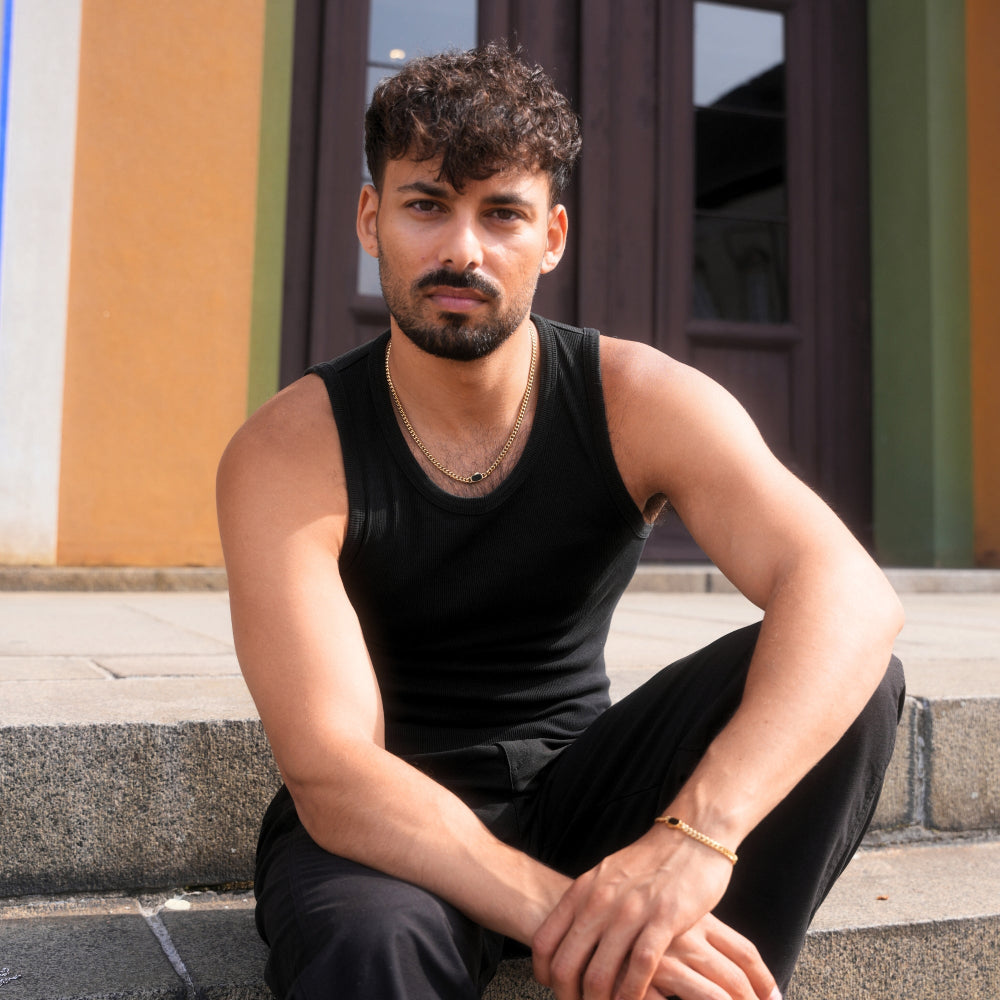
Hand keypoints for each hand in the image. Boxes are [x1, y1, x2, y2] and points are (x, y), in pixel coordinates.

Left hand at [531, 825, 774, 999]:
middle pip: (567, 965)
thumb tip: (569, 940)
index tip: (555, 988)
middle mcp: (600, 901)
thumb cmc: (648, 863)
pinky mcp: (664, 917)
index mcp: (582, 891)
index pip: (544, 941)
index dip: (545, 975)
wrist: (690, 836)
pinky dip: (634, 993)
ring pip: (600, 973)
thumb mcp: (606, 879)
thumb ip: (587, 906)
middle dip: (570, 996)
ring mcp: (631, 910)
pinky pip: (640, 967)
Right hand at [651, 914, 779, 999]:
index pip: (745, 952)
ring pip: (715, 996)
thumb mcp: (677, 925)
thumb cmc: (643, 930)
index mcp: (698, 920)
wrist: (589, 925)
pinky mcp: (642, 981)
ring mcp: (663, 960)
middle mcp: (685, 937)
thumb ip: (705, 941)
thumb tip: (743, 979)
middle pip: (735, 978)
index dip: (766, 980)